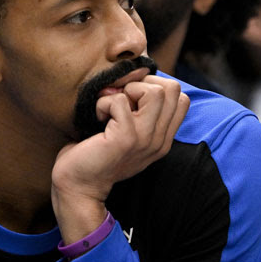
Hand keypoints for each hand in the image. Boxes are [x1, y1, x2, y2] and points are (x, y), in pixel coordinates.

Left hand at [51, 75, 188, 241]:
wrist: (79, 186)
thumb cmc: (96, 155)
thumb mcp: (128, 135)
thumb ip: (140, 114)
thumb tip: (136, 76)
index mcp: (163, 139)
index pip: (181, 98)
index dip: (155, 87)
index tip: (131, 99)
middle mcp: (160, 139)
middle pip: (173, 89)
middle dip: (143, 84)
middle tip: (121, 99)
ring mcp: (146, 139)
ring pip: (156, 92)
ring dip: (127, 90)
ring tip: (110, 107)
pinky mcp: (126, 138)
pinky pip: (120, 101)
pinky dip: (103, 102)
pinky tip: (96, 117)